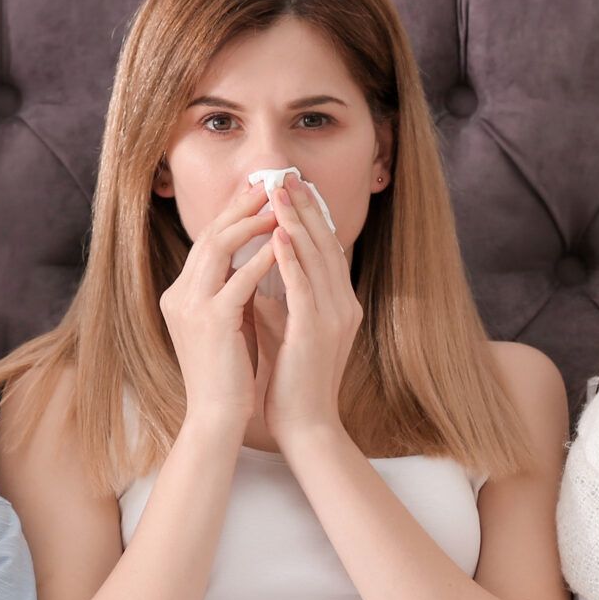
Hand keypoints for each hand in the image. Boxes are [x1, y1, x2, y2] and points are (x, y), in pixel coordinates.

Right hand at [158, 181, 280, 430]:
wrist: (217, 417)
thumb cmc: (229, 374)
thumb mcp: (228, 322)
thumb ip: (234, 290)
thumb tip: (261, 258)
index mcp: (180, 294)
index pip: (206, 242)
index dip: (231, 214)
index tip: (256, 194)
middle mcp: (179, 294)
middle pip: (209, 235)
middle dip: (240, 207)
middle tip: (269, 184)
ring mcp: (191, 306)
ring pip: (218, 247)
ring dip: (250, 223)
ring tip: (278, 207)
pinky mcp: (211, 320)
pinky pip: (239, 278)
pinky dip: (262, 258)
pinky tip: (283, 245)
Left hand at [261, 175, 361, 449]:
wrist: (304, 425)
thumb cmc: (291, 378)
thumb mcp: (284, 326)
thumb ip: (276, 296)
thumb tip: (256, 266)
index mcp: (337, 302)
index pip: (326, 248)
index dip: (311, 215)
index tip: (292, 186)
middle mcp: (342, 304)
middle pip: (326, 243)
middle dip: (305, 207)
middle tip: (287, 174)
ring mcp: (334, 317)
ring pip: (317, 258)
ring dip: (298, 221)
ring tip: (281, 191)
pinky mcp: (317, 332)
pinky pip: (305, 288)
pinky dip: (293, 259)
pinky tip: (279, 235)